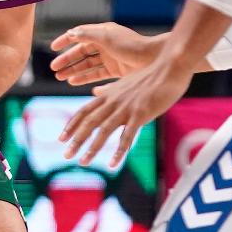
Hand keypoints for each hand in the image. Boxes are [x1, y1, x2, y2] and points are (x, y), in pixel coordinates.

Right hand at [49, 23, 166, 84]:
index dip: (65, 40)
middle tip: (54, 70)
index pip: (79, 35)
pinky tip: (77, 84)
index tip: (52, 48)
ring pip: (88, 65)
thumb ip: (87, 34)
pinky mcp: (117, 71)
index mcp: (102, 33)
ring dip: (74, 71)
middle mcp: (105, 44)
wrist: (154, 59)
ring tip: (61, 78)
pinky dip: (87, 80)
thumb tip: (71, 33)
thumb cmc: (131, 45)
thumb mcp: (106, 36)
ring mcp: (111, 58)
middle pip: (81, 53)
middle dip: (67, 60)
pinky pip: (98, 75)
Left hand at [59, 53, 193, 168]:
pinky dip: (119, 151)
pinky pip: (127, 136)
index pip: (84, 111)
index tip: (61, 138)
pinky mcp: (141, 114)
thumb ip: (110, 90)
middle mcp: (113, 101)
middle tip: (66, 155)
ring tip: (83, 162)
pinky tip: (112, 164)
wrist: (169, 68)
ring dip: (92, 147)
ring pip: (104, 130)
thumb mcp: (124, 82)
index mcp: (109, 94)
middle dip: (76, 139)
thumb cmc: (150, 76)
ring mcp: (126, 108)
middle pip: (89, 122)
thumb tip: (96, 92)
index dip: (72, 125)